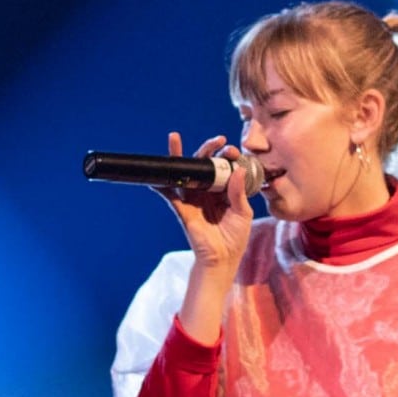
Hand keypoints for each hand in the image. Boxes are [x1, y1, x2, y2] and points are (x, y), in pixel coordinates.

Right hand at [158, 132, 253, 270]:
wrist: (221, 259)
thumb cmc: (235, 237)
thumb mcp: (242, 213)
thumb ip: (239, 192)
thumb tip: (238, 169)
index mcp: (224, 189)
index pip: (224, 167)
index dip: (228, 156)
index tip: (233, 151)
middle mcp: (208, 190)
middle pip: (204, 164)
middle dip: (209, 149)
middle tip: (219, 141)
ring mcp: (193, 197)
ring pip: (184, 172)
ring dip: (178, 155)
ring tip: (174, 137)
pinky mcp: (182, 208)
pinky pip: (168, 194)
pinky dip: (160, 184)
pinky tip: (154, 176)